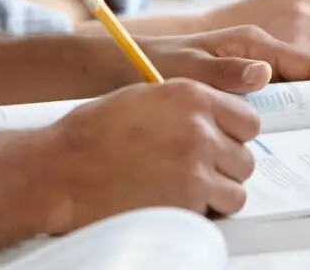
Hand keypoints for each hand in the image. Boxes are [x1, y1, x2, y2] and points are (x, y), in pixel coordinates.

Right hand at [34, 80, 259, 233]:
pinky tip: (172, 203)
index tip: (220, 146)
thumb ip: (184, 107)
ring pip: (237, 189)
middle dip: (224, 169)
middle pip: (245, 157)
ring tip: (184, 192)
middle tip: (196, 173)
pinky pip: (215, 213)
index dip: (233, 137)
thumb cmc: (92, 136)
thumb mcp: (144, 99)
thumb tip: (210, 121)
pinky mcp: (189, 200)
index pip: (247, 120)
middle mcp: (200, 127)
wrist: (61, 170)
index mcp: (191, 95)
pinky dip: (199, 214)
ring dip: (216, 195)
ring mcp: (197, 165)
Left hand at [137, 25, 309, 93]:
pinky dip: (286, 110)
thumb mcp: (188, 68)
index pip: (302, 62)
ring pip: (290, 87)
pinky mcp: (240, 82)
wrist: (127, 63)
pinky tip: (292, 128)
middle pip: (304, 75)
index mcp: (250, 42)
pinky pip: (272, 97)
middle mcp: (255, 52)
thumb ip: (224, 72)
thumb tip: (263, 73)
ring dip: (309, 103)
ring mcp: (248, 67)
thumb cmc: (157, 62)